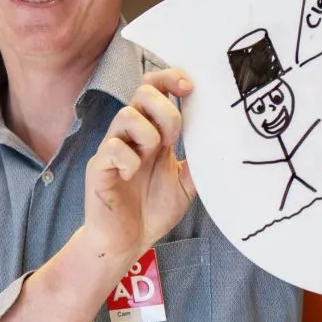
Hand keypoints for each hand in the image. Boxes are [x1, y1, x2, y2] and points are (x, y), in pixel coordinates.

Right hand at [81, 68, 196, 268]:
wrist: (127, 243)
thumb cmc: (151, 210)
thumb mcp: (186, 185)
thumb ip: (199, 163)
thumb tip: (222, 144)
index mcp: (152, 133)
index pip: (155, 89)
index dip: (169, 78)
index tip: (189, 87)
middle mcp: (132, 135)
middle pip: (142, 92)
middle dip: (165, 110)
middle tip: (173, 139)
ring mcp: (113, 149)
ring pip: (126, 115)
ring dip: (148, 135)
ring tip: (151, 159)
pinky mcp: (99, 168)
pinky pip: (112, 148)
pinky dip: (128, 160)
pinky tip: (130, 176)